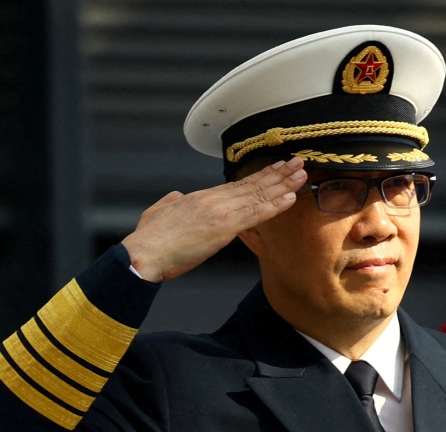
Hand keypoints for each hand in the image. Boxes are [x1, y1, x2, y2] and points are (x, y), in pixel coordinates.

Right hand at [122, 157, 306, 281]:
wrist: (144, 253)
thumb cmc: (150, 239)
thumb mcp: (161, 211)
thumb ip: (173, 202)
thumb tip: (178, 197)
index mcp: (202, 198)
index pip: (238, 185)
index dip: (260, 176)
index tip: (276, 168)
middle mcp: (214, 200)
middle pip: (252, 185)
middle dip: (278, 174)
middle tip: (298, 162)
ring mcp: (221, 212)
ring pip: (258, 195)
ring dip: (283, 185)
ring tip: (301, 174)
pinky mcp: (224, 228)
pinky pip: (256, 215)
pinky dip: (274, 206)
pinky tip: (289, 198)